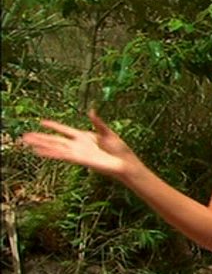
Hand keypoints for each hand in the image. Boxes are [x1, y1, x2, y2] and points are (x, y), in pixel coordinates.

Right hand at [21, 110, 137, 177]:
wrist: (124, 163)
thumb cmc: (119, 150)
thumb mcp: (108, 132)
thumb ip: (98, 122)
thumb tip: (91, 111)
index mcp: (84, 136)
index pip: (65, 129)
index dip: (54, 126)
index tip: (42, 121)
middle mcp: (77, 145)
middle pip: (55, 140)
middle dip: (41, 137)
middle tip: (26, 136)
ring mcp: (77, 152)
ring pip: (55, 147)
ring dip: (41, 145)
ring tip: (27, 142)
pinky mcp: (78, 159)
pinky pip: (61, 155)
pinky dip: (50, 153)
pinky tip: (39, 152)